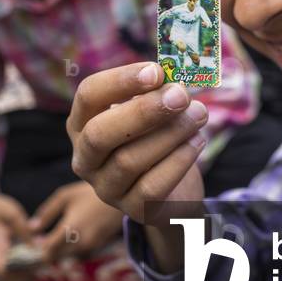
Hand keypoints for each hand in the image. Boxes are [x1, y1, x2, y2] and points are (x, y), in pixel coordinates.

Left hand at [29, 181, 122, 261]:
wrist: (122, 195)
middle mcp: (81, 242)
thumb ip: (46, 213)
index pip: (48, 251)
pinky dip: (69, 247)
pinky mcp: (97, 246)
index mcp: (70, 228)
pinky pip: (77, 252)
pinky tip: (67, 234)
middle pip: (56, 257)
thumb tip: (31, 228)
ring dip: (58, 250)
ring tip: (51, 236)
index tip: (32, 243)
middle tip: (40, 239)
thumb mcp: (65, 196)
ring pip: (67, 256)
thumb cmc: (89, 192)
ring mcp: (91, 246)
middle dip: (46, 251)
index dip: (37, 250)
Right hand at [67, 61, 206, 227]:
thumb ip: (157, 93)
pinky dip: (178, 160)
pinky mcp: (132, 209)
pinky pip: (152, 186)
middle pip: (100, 133)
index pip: (88, 96)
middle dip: (143, 111)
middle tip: (180, 94)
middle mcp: (85, 157)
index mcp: (82, 123)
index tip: (156, 71)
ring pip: (129, 160)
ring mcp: (105, 188)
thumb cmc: (156, 137)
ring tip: (199, 114)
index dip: (120, 81)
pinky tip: (198, 140)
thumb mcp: (151, 111)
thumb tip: (175, 80)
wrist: (172, 190)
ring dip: (170, 133)